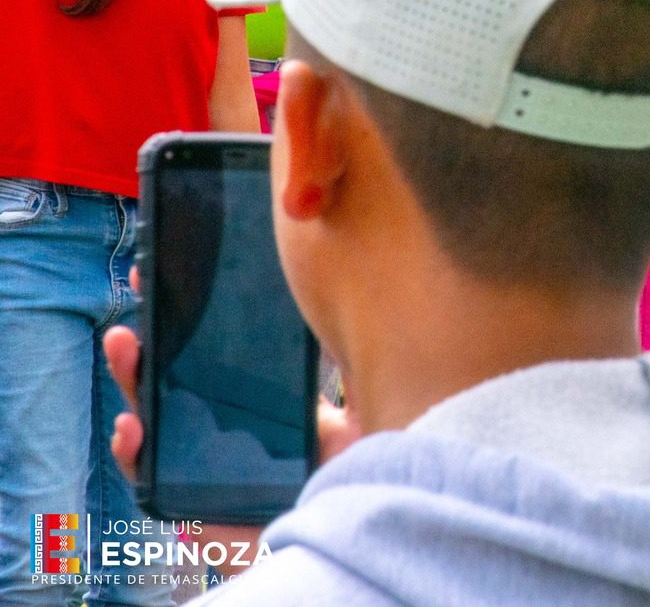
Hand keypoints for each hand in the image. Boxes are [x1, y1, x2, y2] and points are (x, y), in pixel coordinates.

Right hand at [104, 270, 357, 576]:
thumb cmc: (352, 478)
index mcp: (259, 401)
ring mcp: (198, 459)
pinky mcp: (184, 499)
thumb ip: (359, 378)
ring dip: (132, 379)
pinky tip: (132, 427)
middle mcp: (223, 426)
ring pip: (152, 416)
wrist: (345, 533)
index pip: (217, 355)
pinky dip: (133, 451)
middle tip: (141, 293)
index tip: (174, 278)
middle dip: (154, 335)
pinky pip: (146, 477)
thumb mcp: (359, 418)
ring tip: (125, 343)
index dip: (193, 318)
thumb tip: (363, 318)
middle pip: (175, 377)